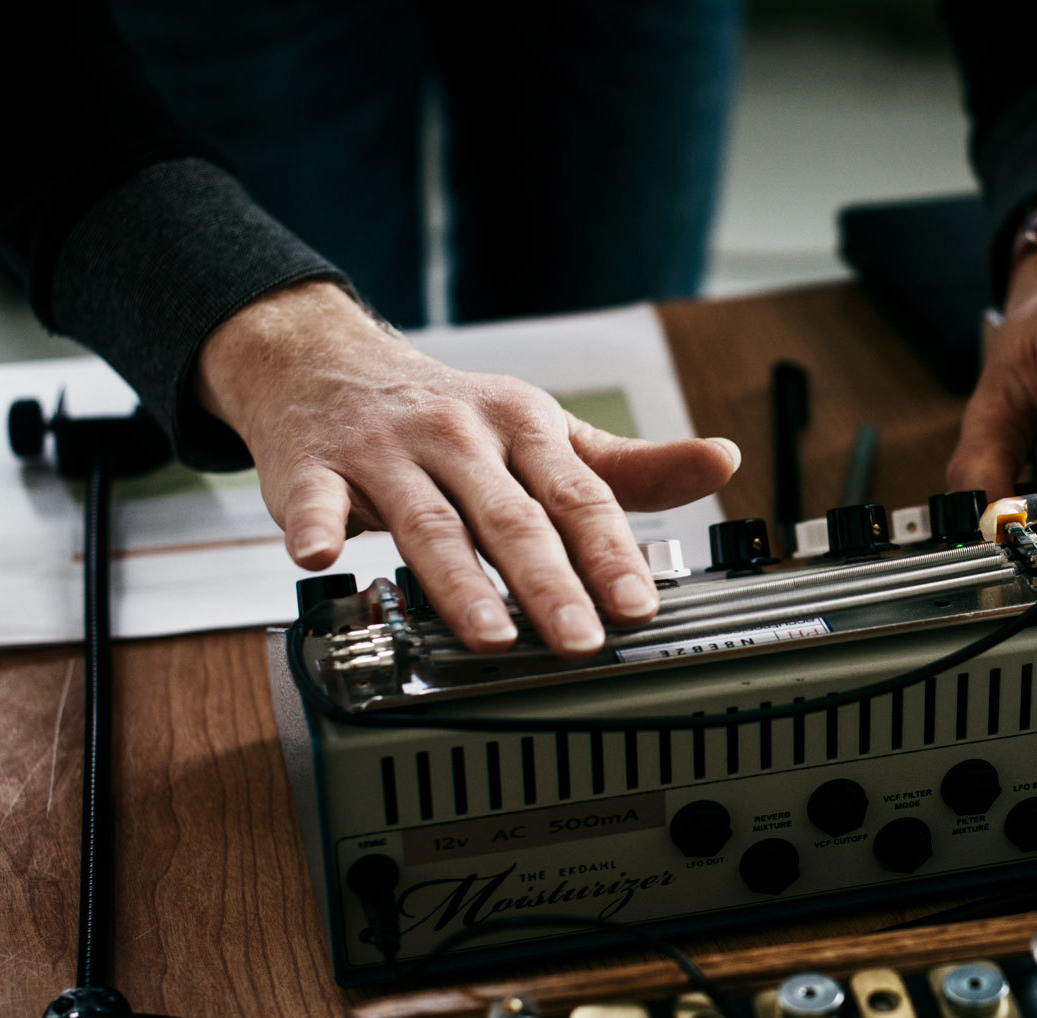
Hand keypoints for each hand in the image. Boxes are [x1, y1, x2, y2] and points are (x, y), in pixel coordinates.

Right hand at [197, 280, 739, 655]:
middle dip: (548, 582)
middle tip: (579, 638)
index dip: (610, 552)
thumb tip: (722, 460)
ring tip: (489, 633)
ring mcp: (386, 452)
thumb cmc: (450, 416)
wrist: (329, 360)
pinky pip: (315, 500)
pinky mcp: (314, 467)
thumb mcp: (544, 430)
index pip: (579, 496)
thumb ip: (629, 465)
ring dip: (458, 580)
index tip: (638, 604)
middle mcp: (460, 436)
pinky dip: (313, 528)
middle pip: (512, 516)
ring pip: (429, 522)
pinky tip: (322, 559)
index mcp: (524, 426)